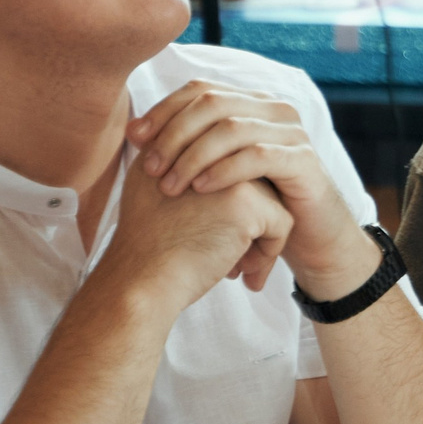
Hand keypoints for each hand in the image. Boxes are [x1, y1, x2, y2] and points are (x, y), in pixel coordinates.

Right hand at [103, 154, 294, 312]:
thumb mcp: (155, 195)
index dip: (231, 202)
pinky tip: (246, 274)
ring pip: (270, 200)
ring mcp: (225, 171)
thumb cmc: (148, 249)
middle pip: (251, 178)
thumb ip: (183, 173)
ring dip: (261, 237)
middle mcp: (202, 149)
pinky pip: (281, 222)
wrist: (140, 280)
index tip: (218, 236)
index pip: (227, 162)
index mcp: (175, 143)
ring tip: (242, 268)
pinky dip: (269, 251)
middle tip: (238, 257)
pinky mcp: (245, 200)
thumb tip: (230, 178)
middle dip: (250, 219)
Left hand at [126, 83, 377, 300]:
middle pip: (213, 104)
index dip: (164, 109)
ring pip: (232, 129)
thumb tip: (132, 129)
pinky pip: (257, 157)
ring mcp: (292, 133)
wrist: (309, 236)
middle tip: (149, 168)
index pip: (200, 89)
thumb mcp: (217, 169)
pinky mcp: (304, 160)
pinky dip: (224, 171)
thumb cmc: (257, 202)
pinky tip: (201, 190)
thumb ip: (183, 146)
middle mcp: (274, 109)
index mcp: (251, 102)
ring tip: (170, 185)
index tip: (135, 138)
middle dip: (174, 134)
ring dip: (193, 156)